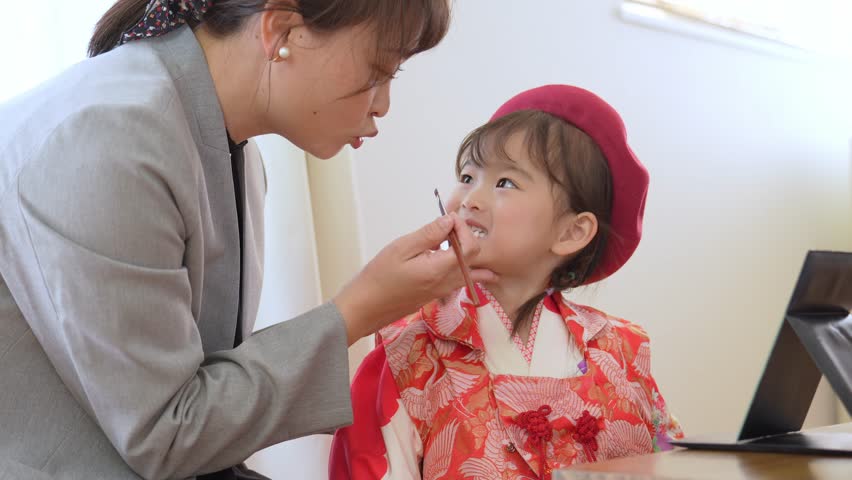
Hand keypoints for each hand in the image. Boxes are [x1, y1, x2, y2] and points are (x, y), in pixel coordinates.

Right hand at [333, 213, 496, 344]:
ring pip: (470, 273)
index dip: (464, 228)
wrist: (366, 307)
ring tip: (461, 240)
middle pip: (474, 259)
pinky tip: (455, 261)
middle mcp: (446, 282)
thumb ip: (429, 235)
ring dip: (469, 254)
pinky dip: (464, 269)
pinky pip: (459, 281)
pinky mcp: (436, 296)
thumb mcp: (401, 249)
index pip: (470, 246)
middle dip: (467, 237)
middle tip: (450, 225)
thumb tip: (449, 221)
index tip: (449, 217)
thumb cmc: (379, 277)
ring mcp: (442, 291)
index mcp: (439, 269)